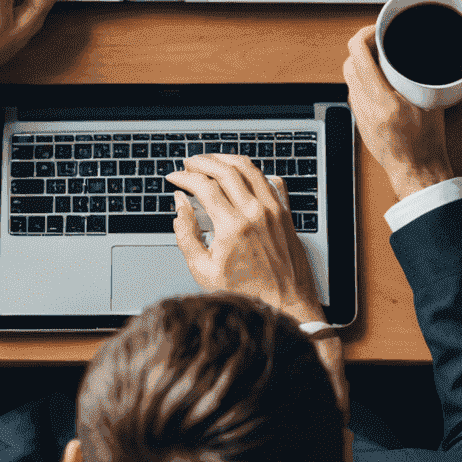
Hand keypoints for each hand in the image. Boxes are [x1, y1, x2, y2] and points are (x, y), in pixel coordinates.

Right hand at [169, 152, 322, 321]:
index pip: (204, 186)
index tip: (175, 177)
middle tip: (189, 163)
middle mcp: (254, 212)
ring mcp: (272, 209)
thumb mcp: (204, 271)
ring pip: (248, 168)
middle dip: (202, 161)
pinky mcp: (285, 211)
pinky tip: (242, 173)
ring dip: (226, 159)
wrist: (286, 302)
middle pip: (225, 169)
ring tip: (211, 160)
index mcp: (233, 226)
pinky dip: (252, 171)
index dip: (184, 177)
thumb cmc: (246, 292)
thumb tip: (180, 206)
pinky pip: (269, 180)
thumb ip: (186, 236)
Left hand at [343, 26, 453, 201]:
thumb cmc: (427, 144)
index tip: (376, 30)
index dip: (363, 35)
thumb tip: (425, 55)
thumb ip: (423, 78)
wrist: (417, 173)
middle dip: (360, 47)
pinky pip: (352, 93)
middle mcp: (366, 107)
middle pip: (348, 63)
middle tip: (378, 42)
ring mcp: (360, 116)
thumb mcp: (432, 104)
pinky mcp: (359, 123)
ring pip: (348, 78)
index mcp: (384, 101)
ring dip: (359, 64)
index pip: (358, 55)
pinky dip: (361, 80)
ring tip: (378, 59)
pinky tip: (377, 81)